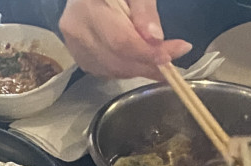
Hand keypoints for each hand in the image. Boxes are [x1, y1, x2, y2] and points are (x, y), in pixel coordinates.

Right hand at [60, 0, 190, 79]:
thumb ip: (144, 10)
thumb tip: (155, 38)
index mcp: (86, 7)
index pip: (120, 41)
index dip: (148, 52)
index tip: (174, 52)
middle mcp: (76, 31)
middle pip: (117, 60)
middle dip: (149, 63)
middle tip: (174, 56)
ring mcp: (75, 48)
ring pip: (114, 70)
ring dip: (141, 68)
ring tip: (160, 57)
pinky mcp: (81, 59)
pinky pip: (108, 72)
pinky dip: (129, 69)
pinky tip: (141, 58)